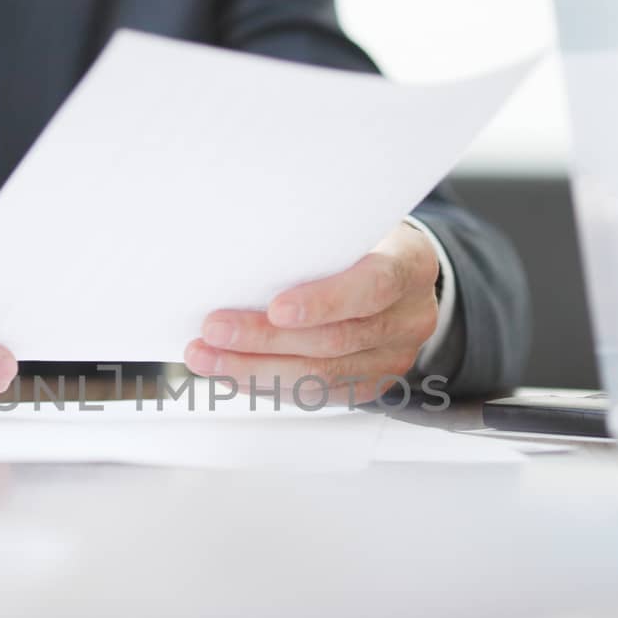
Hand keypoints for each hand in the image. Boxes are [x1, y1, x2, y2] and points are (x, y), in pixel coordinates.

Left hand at [183, 223, 440, 403]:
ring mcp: (393, 357)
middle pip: (335, 340)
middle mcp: (409, 318)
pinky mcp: (370, 384)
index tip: (275, 308)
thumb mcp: (352, 223)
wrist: (398, 273)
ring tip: (207, 356)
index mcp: (410, 266)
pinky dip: (268, 384)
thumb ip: (317, 236)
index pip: (373, 287)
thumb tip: (247, 248)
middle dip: (266, 339)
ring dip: (254, 368)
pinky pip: (315, 393)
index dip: (324, 302)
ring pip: (321, 376)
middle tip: (215, 331)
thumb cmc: (363, 242)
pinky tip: (232, 373)